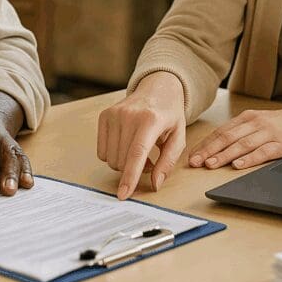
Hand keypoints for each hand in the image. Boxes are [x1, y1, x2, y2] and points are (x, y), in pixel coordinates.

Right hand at [97, 71, 186, 199]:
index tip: (123, 194)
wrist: (157, 88)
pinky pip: (102, 151)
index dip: (130, 177)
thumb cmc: (169, 114)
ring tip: (140, 153)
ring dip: (124, 164)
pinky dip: (114, 155)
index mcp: (150, 120)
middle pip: (122, 160)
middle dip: (134, 170)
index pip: (136, 153)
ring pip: (111, 158)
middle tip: (150, 162)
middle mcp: (129, 115)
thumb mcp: (178, 137)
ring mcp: (114, 114)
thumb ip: (168, 162)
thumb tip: (155, 184)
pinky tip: (126, 146)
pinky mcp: (104, 116)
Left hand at [188, 107, 281, 169]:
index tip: (192, 155)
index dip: (205, 144)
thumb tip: (215, 146)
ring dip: (224, 155)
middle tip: (195, 162)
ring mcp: (268, 133)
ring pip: (242, 145)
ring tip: (211, 164)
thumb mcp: (258, 122)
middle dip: (209, 150)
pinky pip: (263, 152)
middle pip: (227, 137)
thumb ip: (240, 131)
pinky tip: (238, 165)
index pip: (221, 131)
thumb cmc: (281, 124)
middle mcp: (255, 123)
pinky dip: (249, 159)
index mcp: (247, 118)